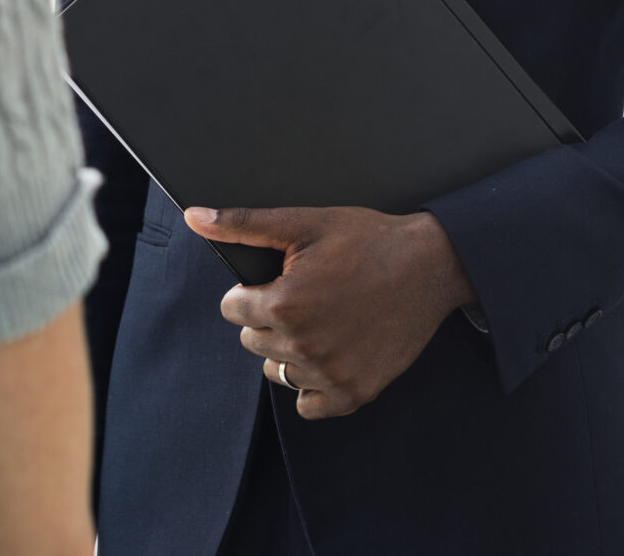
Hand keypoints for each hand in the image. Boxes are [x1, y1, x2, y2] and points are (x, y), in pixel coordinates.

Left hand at [183, 205, 478, 419]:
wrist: (430, 266)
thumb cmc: (367, 240)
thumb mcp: (302, 223)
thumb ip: (242, 224)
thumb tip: (193, 217)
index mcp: (284, 303)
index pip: (232, 309)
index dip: (251, 291)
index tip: (279, 280)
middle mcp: (303, 345)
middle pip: (251, 340)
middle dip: (268, 318)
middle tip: (305, 296)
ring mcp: (330, 374)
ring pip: (277, 370)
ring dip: (288, 350)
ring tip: (319, 323)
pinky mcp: (356, 393)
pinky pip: (308, 406)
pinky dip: (311, 385)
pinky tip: (327, 355)